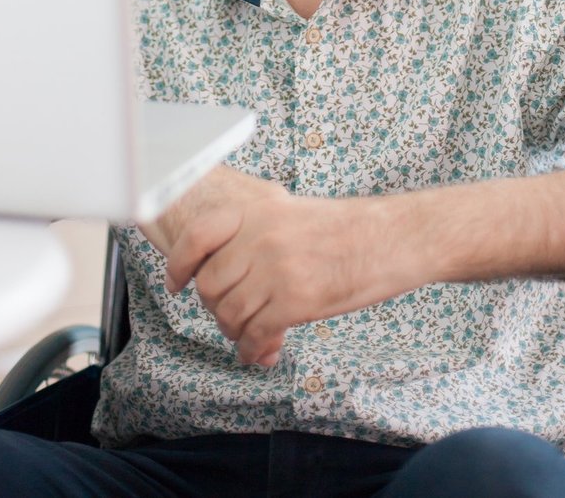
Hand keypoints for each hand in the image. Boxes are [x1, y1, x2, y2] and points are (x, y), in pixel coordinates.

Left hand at [156, 174, 395, 368]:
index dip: (178, 264)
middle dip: (215, 308)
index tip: (176, 284)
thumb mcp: (289, 213)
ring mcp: (276, 269)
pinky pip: (256, 335)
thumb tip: (221, 271)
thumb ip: (252, 234)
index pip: (196, 236)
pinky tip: (262, 353)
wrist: (387, 239)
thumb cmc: (343, 229)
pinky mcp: (295, 301)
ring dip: (234, 333)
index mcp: (256, 210)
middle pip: (210, 285)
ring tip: (249, 336)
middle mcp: (259, 237)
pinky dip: (253, 350)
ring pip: (230, 314)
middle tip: (230, 317)